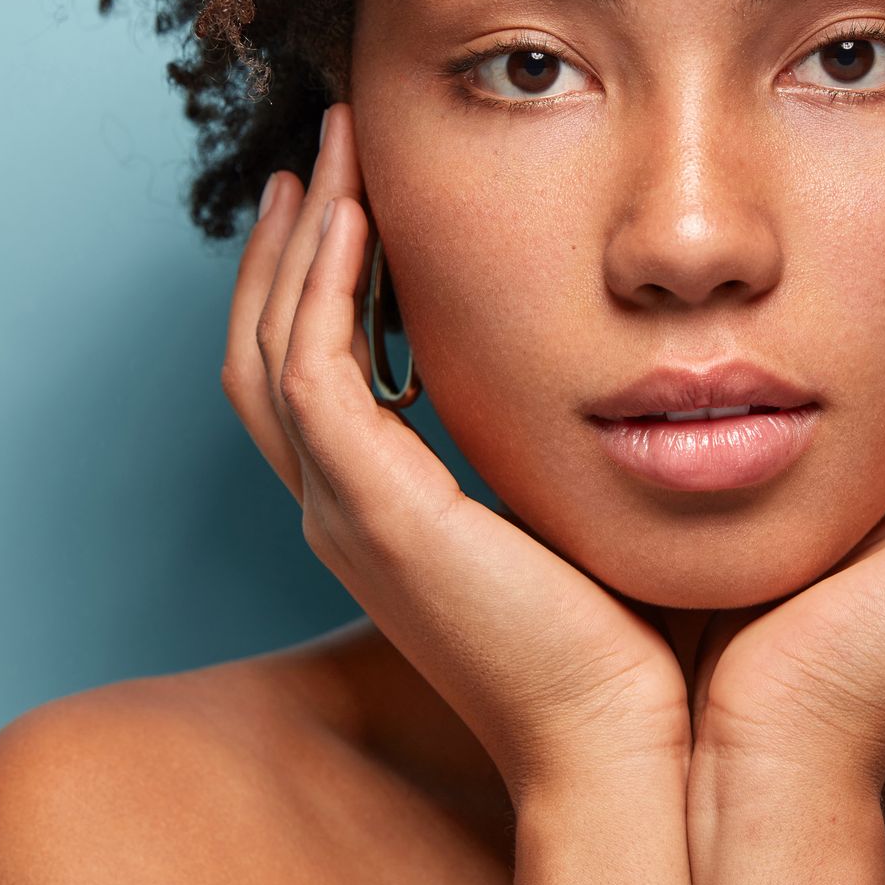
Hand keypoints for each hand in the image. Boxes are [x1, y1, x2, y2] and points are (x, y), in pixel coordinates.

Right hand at [220, 102, 691, 803]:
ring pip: (272, 345)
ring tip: (331, 152)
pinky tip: (359, 216)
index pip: (307, 375)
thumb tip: (586, 361)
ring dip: (299, 240)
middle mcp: (340, 511)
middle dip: (287, 242)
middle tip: (322, 149)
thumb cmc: (616, 632)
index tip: (348, 195)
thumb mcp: (562, 506)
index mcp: (376, 515)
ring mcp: (343, 513)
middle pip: (263, 348)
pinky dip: (323, 287)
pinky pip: (316, 371)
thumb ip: (542, 436)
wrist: (621, 735)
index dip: (311, 282)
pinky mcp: (373, 510)